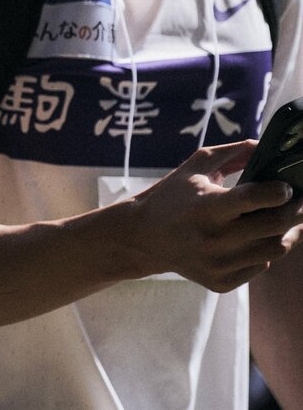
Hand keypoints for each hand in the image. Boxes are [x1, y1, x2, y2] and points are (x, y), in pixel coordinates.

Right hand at [127, 140, 302, 291]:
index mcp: (207, 206)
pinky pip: (261, 266)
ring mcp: (219, 264)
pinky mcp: (222, 282)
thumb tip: (270, 148)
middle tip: (299, 201)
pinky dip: (264, 250)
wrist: (142, 237)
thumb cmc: (173, 196)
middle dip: (296, 209)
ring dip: (287, 231)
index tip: (286, 186)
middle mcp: (214, 238)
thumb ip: (234, 153)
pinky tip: (257, 238)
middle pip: (276, 224)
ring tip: (287, 219)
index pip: (256, 198)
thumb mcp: (195, 167)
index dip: (280, 190)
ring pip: (276, 248)